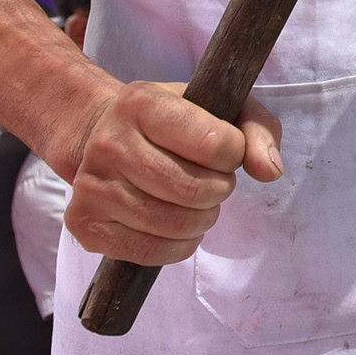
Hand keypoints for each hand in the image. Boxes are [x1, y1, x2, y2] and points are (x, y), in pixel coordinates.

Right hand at [57, 80, 282, 264]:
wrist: (101, 135)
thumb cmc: (173, 121)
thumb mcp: (219, 107)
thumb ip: (257, 130)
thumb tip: (270, 171)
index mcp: (142, 102)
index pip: (214, 144)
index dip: (234, 154)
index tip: (225, 150)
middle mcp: (109, 142)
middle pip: (193, 191)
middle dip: (219, 191)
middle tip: (213, 182)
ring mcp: (91, 185)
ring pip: (173, 225)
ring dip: (202, 220)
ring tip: (195, 202)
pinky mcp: (85, 223)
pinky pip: (150, 252)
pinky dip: (178, 246)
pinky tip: (176, 226)